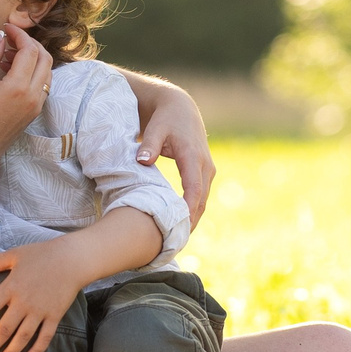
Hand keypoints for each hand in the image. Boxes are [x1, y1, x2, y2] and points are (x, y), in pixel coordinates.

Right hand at [0, 26, 52, 158]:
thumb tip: (0, 36)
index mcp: (18, 87)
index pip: (30, 50)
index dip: (19, 34)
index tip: (6, 28)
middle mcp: (33, 95)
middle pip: (45, 57)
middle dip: (30, 43)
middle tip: (10, 39)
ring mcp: (37, 104)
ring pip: (47, 70)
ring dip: (32, 57)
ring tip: (7, 56)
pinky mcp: (36, 111)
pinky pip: (43, 84)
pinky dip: (33, 72)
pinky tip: (12, 71)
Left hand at [0, 237, 85, 351]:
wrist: (72, 259)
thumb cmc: (42, 254)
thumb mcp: (15, 255)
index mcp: (11, 286)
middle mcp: (24, 302)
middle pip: (5, 328)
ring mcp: (40, 311)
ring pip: (23, 336)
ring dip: (12, 351)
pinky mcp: (55, 316)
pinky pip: (45, 336)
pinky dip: (37, 350)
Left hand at [135, 84, 215, 227]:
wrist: (181, 108)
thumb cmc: (165, 119)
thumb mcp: (156, 128)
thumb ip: (149, 145)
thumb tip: (143, 161)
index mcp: (194, 157)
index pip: (193, 189)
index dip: (188, 209)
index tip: (178, 226)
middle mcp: (205, 166)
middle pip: (200, 200)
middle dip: (189, 222)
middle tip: (175, 242)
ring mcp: (207, 170)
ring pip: (202, 201)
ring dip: (192, 219)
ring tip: (177, 239)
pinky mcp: (204, 173)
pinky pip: (200, 197)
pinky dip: (193, 211)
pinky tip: (181, 225)